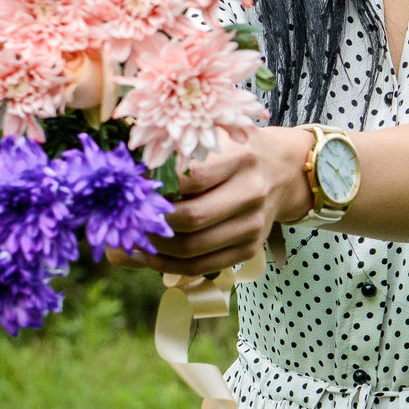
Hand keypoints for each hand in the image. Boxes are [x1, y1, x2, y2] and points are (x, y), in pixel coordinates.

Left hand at [108, 125, 314, 277]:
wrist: (281, 171)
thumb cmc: (231, 153)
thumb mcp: (208, 143)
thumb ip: (169, 161)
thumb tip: (132, 184)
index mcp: (240, 158)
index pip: (189, 178)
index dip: (156, 187)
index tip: (135, 189)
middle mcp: (251, 192)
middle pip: (190, 217)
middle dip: (152, 222)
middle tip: (128, 219)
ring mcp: (253, 225)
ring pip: (192, 247)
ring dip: (155, 248)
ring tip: (134, 238)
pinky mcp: (250, 249)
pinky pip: (202, 266)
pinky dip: (169, 266)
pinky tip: (150, 256)